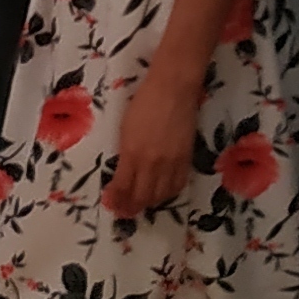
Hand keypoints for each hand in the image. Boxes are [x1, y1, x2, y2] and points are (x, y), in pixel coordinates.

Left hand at [102, 60, 199, 218]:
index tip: (111, 204)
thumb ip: (125, 153)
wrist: (174, 88)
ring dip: (149, 202)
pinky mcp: (186, 158)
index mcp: (132, 152)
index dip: (116, 200)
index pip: (123, 187)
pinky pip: (178, 185)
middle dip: (131, 207)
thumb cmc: (144, 101)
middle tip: (124, 210)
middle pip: (142, 196)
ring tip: (141, 203)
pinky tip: (161, 193)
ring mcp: (172, 162)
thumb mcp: (125, 127)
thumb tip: (123, 173)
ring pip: (160, 195)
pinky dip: (168, 193)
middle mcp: (152, 162)